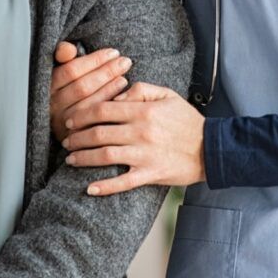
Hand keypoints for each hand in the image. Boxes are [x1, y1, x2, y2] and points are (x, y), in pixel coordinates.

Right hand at [50, 42, 132, 142]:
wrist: (69, 124)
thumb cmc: (69, 88)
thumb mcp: (63, 69)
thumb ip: (63, 55)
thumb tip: (68, 49)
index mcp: (48, 86)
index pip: (71, 70)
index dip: (94, 60)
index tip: (113, 52)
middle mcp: (52, 106)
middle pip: (82, 87)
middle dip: (106, 72)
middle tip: (125, 62)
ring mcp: (62, 123)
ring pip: (89, 103)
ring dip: (109, 88)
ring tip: (124, 76)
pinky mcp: (74, 137)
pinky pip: (94, 120)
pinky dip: (109, 105)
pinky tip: (122, 94)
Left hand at [61, 82, 206, 194]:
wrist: (212, 148)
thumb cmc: (187, 120)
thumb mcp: (167, 95)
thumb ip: (141, 89)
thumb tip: (116, 96)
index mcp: (143, 111)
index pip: (103, 109)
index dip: (82, 114)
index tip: (71, 119)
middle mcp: (141, 132)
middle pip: (98, 133)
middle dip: (77, 137)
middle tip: (65, 140)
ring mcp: (145, 155)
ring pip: (105, 156)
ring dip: (84, 158)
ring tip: (70, 159)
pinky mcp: (150, 174)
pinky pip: (123, 182)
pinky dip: (104, 187)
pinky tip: (89, 188)